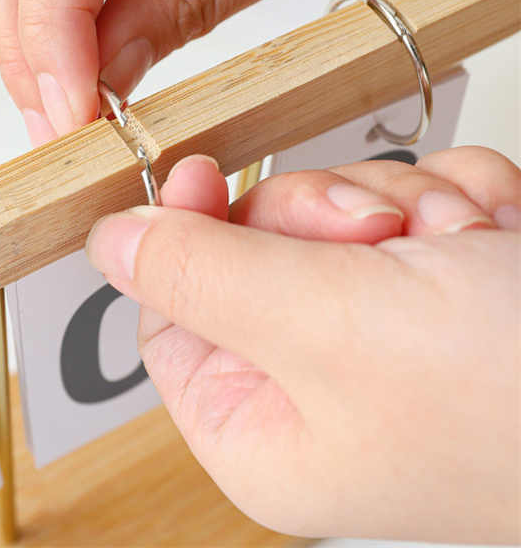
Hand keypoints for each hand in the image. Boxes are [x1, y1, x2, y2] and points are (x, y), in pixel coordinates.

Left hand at [86, 146, 520, 541]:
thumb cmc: (510, 392)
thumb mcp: (320, 322)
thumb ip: (199, 273)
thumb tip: (109, 241)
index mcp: (260, 421)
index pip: (171, 311)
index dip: (178, 235)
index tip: (194, 168)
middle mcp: (316, 380)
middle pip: (254, 246)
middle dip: (314, 214)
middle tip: (373, 234)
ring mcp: (384, 327)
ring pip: (334, 211)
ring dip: (394, 204)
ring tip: (457, 243)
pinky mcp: (445, 280)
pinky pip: (408, 198)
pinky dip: (452, 199)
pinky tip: (492, 236)